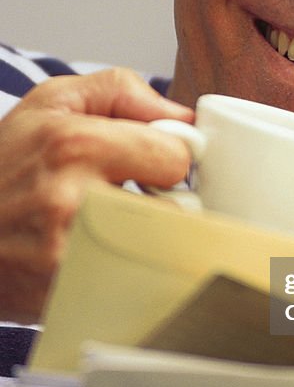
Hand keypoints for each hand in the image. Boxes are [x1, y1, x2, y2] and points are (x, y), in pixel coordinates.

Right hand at [0, 69, 193, 322]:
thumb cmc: (2, 164)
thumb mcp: (49, 103)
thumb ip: (122, 92)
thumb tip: (183, 115)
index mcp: (76, 146)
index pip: (177, 158)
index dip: (167, 157)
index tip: (151, 163)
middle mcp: (75, 201)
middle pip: (178, 209)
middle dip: (161, 202)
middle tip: (127, 197)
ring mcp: (71, 254)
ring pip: (159, 249)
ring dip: (145, 236)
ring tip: (107, 223)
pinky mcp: (67, 294)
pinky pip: (133, 282)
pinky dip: (123, 267)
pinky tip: (92, 252)